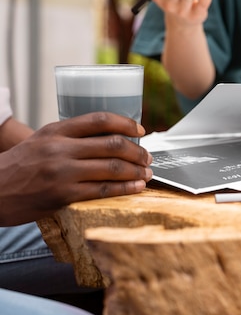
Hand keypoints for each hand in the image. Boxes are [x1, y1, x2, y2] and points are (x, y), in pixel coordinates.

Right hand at [0, 112, 152, 225]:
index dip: (125, 123)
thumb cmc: (19, 166)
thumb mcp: (41, 141)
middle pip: (112, 144)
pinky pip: (102, 190)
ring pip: (111, 168)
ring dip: (136, 171)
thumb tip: (109, 138)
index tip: (140, 130)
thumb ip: (70, 137)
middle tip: (148, 157)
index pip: (99, 120)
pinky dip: (125, 188)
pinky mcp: (63, 195)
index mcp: (56, 130)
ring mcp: (62, 172)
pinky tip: (136, 187)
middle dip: (137, 151)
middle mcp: (60, 148)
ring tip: (147, 173)